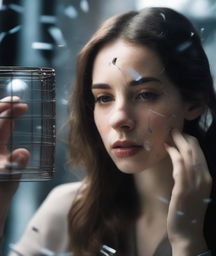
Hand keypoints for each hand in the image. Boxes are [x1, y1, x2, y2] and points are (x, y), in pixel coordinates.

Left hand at [165, 129, 211, 254]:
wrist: (187, 233)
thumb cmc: (187, 211)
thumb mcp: (192, 190)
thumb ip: (188, 175)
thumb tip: (179, 159)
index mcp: (207, 178)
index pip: (200, 154)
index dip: (190, 141)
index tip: (180, 134)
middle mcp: (204, 178)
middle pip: (196, 151)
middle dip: (185, 137)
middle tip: (174, 129)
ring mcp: (195, 183)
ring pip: (189, 155)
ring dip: (179, 141)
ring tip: (170, 133)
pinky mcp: (183, 189)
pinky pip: (180, 166)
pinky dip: (174, 154)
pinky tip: (167, 147)